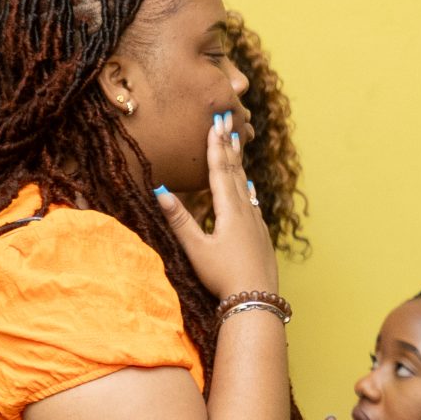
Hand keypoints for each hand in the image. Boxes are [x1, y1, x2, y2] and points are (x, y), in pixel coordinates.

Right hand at [153, 114, 278, 300]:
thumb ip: (179, 219)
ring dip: (239, 164)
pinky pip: (253, 203)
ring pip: (246, 186)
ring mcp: (256, 224)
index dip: (215, 145)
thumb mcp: (196, 249)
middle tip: (227, 119)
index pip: (220, 171)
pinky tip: (251, 187)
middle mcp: (246, 212)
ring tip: (237, 144)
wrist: (257, 300)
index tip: (216, 121)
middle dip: (228, 145)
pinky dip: (249, 188)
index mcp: (230, 211)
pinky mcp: (261, 236)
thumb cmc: (223, 277)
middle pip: (235, 172)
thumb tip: (159, 189)